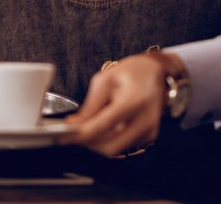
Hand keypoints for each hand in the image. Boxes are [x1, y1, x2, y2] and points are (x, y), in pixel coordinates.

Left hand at [64, 52, 184, 155]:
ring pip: (115, 149)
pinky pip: (122, 145)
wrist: (156, 72)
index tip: (64, 136)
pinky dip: (108, 139)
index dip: (81, 134)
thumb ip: (90, 104)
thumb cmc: (131, 72)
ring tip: (87, 125)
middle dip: (87, 142)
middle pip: (110, 147)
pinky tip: (104, 125)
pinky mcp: (149, 136)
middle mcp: (145, 119)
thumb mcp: (105, 80)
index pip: (104, 126)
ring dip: (96, 141)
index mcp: (133, 101)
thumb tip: (74, 124)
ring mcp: (149, 130)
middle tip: (72, 133)